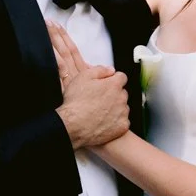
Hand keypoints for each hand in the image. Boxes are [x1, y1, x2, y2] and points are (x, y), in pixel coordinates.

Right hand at [48, 22, 128, 150]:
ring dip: (113, 109)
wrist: (73, 126)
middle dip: (111, 94)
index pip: (117, 76)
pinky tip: (102, 124)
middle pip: (120, 91)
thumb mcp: (82, 77)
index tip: (103, 85)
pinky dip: (114, 124)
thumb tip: (107, 67)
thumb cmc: (75, 101)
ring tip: (97, 113)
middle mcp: (121, 96)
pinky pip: (121, 123)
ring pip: (121, 107)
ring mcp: (122, 113)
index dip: (108, 80)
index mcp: (113, 82)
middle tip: (98, 100)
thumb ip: (97, 69)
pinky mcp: (121, 128)